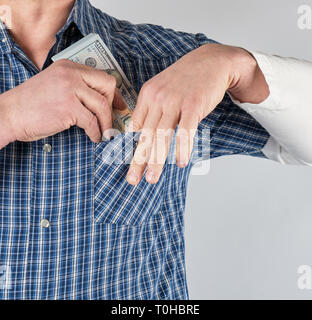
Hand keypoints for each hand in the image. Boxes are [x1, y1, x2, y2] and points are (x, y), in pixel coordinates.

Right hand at [0, 59, 126, 147]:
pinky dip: (96, 132)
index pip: (102, 76)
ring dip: (106, 123)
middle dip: (112, 105)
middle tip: (111, 120)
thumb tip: (102, 102)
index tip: (118, 106)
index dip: (113, 93)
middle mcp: (71, 74)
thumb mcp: (56, 87)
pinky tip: (94, 137)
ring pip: (102, 105)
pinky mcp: (68, 107)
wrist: (9, 114)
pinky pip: (92, 121)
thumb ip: (77, 89)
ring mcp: (69, 89)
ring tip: (105, 133)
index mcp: (68, 67)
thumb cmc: (32, 104)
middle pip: (107, 85)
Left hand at [126, 43, 269, 184]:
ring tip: (153, 178)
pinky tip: (181, 162)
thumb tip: (139, 131)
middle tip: (133, 179)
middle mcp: (158, 98)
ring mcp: (175, 101)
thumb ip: (151, 109)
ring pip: (162, 136)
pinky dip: (182, 148)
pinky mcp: (193, 105)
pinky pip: (185, 131)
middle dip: (138, 160)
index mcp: (147, 95)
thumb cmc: (186, 79)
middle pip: (146, 134)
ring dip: (157, 160)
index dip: (130, 148)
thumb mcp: (162, 89)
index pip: (135, 126)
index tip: (129, 165)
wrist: (211, 61)